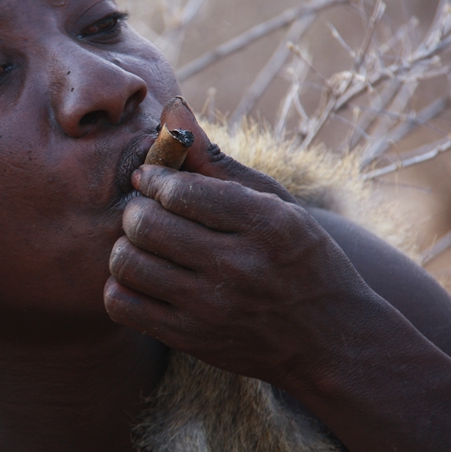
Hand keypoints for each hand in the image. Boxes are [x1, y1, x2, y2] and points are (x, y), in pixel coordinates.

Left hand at [105, 119, 373, 386]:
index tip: (156, 182)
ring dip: (125, 246)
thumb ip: (215, 161)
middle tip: (146, 213)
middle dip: (136, 211)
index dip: (155, 180)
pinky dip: (119, 286)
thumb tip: (171, 110)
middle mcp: (238, 267)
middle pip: (146, 224)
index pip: (178, 191)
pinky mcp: (192, 340)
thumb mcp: (273, 203)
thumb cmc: (299, 259)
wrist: (330, 340)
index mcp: (265, 224)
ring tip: (144, 245)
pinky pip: (122, 306)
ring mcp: (213, 308)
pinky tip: (141, 279)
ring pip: (128, 263)